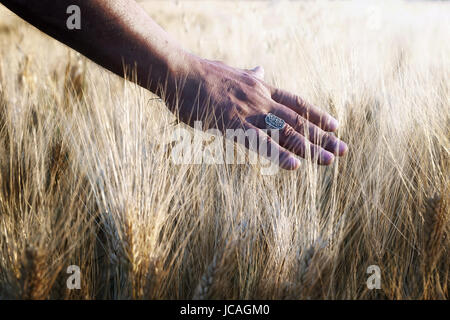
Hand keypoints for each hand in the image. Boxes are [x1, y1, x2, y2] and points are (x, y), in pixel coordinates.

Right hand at [163, 57, 347, 169]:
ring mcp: (247, 111)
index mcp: (261, 88)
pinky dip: (277, 154)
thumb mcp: (233, 72)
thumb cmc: (202, 74)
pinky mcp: (231, 123)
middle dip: (322, 136)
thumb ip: (251, 74)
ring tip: (330, 160)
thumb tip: (262, 67)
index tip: (336, 125)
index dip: (317, 115)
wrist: (179, 71)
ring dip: (309, 147)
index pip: (296, 102)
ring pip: (284, 132)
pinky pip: (258, 142)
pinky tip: (293, 165)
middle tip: (344, 150)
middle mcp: (261, 99)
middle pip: (298, 120)